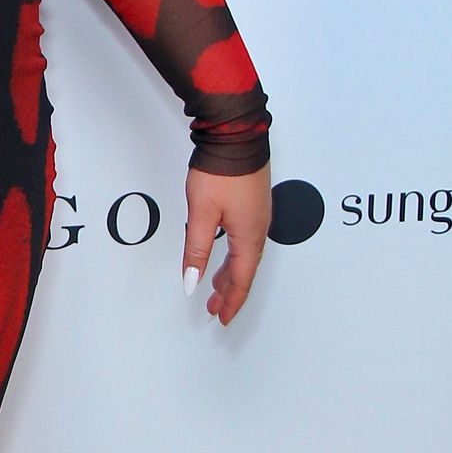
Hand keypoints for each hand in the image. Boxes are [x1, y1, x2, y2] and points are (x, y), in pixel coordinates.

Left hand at [182, 163, 270, 326]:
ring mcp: (258, 215)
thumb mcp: (202, 214)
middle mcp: (258, 228)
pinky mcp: (252, 204)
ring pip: (245, 255)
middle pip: (244, 270)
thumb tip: (193, 281)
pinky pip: (246, 240)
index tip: (222, 317)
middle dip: (229, 292)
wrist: (235, 135)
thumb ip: (197, 250)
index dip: (230, 301)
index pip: (240, 279)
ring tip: (216, 288)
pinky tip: (225, 255)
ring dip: (231, 274)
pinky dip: (235, 255)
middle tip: (215, 309)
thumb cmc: (221, 170)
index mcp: (248, 236)